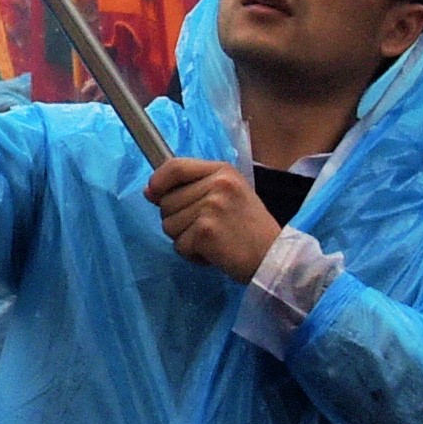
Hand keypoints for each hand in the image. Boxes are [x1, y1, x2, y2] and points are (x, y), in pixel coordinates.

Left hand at [148, 158, 282, 281]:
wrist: (274, 257)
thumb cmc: (250, 228)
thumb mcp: (228, 195)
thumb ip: (192, 188)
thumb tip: (149, 192)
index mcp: (222, 171)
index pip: (174, 166)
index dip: (158, 181)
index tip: (153, 194)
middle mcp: (216, 184)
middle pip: (166, 200)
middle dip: (177, 219)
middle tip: (206, 228)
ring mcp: (211, 207)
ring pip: (168, 224)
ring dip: (185, 239)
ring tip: (212, 240)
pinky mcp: (206, 231)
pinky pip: (179, 245)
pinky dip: (192, 255)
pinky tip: (214, 253)